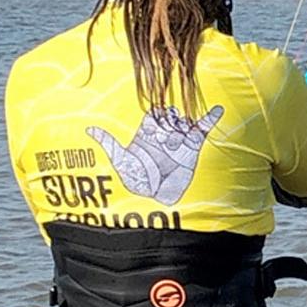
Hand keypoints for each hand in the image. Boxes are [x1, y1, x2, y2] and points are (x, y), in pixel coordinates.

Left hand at [87, 105, 223, 205]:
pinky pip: (203, 127)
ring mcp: (179, 137)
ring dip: (181, 130)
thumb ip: (109, 143)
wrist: (158, 196)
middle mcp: (164, 132)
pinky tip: (218, 110)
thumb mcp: (121, 160)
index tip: (152, 132)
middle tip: (165, 142)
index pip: (154, 114)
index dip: (155, 119)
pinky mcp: (193, 145)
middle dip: (169, 124)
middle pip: (170, 115)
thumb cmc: (138, 180)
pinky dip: (211, 118)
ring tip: (176, 148)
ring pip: (184, 121)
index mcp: (148, 131)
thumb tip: (89, 128)